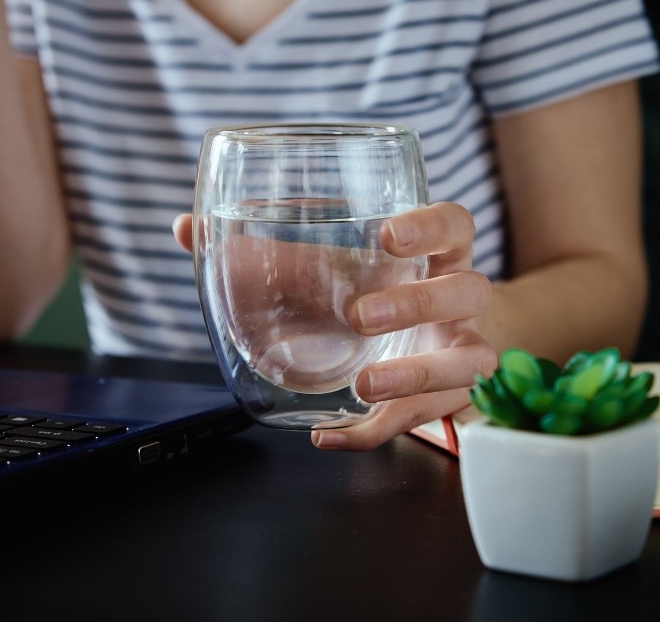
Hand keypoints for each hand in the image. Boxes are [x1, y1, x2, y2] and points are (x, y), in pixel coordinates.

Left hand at [172, 202, 497, 450]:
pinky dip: (376, 432)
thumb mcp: (321, 267)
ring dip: (418, 375)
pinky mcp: (447, 398)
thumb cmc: (363, 291)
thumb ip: (257, 249)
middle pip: (469, 290)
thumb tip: (187, 228)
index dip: (431, 228)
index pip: (455, 225)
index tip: (388, 235)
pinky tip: (330, 435)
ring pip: (472, 362)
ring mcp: (458, 350)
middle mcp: (456, 300)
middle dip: (420, 303)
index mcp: (433, 253)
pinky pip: (427, 421)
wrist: (416, 340)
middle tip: (361, 317)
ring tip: (365, 386)